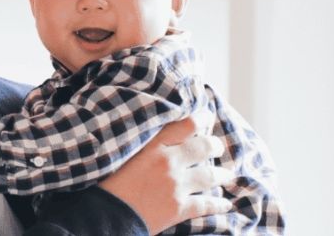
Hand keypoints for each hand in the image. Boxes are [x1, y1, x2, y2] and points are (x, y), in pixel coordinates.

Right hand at [99, 111, 233, 234]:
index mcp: (152, 145)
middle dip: (214, 145)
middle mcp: (168, 162)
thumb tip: (156, 136)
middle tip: (218, 146)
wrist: (105, 215)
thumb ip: (140, 143)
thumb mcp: (120, 154)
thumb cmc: (106, 184)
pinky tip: (225, 204)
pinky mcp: (178, 209)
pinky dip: (218, 204)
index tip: (206, 117)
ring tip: (228, 173)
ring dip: (221, 174)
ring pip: (208, 176)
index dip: (200, 119)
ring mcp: (176, 186)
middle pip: (203, 147)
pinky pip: (206, 205)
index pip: (186, 124)